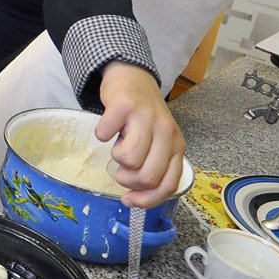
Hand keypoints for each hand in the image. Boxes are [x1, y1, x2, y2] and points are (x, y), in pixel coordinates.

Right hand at [96, 61, 185, 208]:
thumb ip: (154, 167)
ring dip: (116, 158)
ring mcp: (145, 117)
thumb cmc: (143, 117)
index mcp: (177, 146)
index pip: (168, 184)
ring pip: (128, 160)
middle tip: (122, 168)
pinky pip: (105, 135)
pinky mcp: (124, 106)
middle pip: (147, 177)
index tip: (129, 200)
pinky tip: (107, 128)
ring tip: (119, 144)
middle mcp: (166, 132)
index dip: (147, 200)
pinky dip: (101, 134)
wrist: (133, 78)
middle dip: (128, 180)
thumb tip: (135, 199)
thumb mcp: (158, 143)